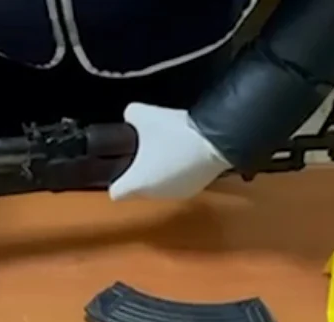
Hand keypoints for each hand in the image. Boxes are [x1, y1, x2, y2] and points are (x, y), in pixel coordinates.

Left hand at [108, 103, 231, 201]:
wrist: (216, 141)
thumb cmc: (174, 132)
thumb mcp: (145, 114)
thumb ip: (131, 116)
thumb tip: (130, 115)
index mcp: (137, 184)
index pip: (117, 193)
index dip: (117, 179)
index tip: (121, 166)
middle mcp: (154, 196)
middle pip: (139, 189)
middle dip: (140, 172)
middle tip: (146, 150)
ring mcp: (176, 195)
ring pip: (160, 186)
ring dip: (160, 172)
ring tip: (168, 149)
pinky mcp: (195, 190)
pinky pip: (179, 183)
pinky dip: (179, 172)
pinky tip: (185, 154)